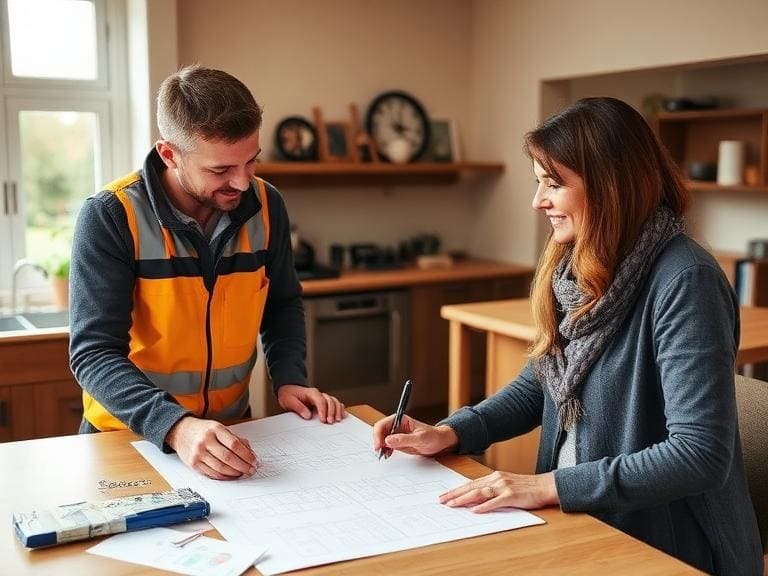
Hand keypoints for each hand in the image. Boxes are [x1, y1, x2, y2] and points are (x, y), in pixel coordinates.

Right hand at [165, 416, 257, 480]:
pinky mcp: (193, 464)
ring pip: (220, 468)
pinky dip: (224, 477)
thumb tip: (250, 453)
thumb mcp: (220, 428)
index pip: (234, 444)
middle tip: (251, 469)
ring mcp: (198, 453)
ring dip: (234, 473)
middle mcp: (206, 441)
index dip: (246, 455)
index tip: (253, 460)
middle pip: (228, 457)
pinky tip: (231, 475)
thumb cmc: (203, 430)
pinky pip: (211, 473)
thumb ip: (235, 439)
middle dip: (243, 466)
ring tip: (242, 473)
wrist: (180, 431)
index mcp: (215, 429)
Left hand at [277, 384, 345, 423]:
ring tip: (337, 420)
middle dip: (332, 411)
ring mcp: (322, 398)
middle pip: (330, 401)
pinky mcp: (324, 402)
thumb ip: (298, 407)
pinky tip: (342, 414)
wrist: (288, 390)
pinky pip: (335, 403)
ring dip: (337, 410)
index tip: (323, 420)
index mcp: (311, 393)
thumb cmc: (288, 395)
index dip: (323, 410)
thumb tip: (308, 415)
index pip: (320, 400)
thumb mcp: (289, 400)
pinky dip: (340, 408)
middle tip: (330, 422)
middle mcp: (318, 394)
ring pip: (334, 401)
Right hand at [372, 414, 458, 457]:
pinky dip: (385, 450)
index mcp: (401, 420)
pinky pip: (386, 445)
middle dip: (378, 441)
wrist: (440, 443)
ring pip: (382, 439)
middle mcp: (397, 426)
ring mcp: (397, 434)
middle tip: (380, 452)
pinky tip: (388, 455)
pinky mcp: (398, 442)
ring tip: (385, 455)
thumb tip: (388, 440)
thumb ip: (404, 439)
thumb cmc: (433, 437)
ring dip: (381, 447)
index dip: (378, 434)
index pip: (383, 424)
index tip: (379, 445)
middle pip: (380, 431)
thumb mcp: (420, 439)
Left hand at [439, 471, 558, 512]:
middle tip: (441, 500)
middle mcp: (497, 479)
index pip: (471, 483)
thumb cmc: (527, 487)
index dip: (456, 490)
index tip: (444, 495)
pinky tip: (475, 510)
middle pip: (471, 487)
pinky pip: (495, 502)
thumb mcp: (506, 485)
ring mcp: (504, 487)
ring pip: (479, 493)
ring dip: (464, 499)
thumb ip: (492, 490)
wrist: (545, 486)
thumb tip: (476, 499)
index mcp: (494, 477)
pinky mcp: (512, 495)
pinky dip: (484, 506)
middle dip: (455, 494)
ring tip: (452, 505)